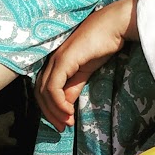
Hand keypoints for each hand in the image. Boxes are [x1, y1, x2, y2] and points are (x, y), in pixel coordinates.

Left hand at [36, 0, 137, 129]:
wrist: (115, 26)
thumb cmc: (103, 44)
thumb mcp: (85, 71)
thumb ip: (74, 87)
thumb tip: (66, 106)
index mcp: (56, 62)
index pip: (43, 89)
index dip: (49, 109)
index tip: (62, 123)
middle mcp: (52, 60)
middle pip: (40, 92)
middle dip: (49, 114)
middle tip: (62, 128)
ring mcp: (56, 59)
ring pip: (44, 92)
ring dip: (54, 111)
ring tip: (67, 122)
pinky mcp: (64, 60)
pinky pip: (54, 87)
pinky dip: (59, 103)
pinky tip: (68, 111)